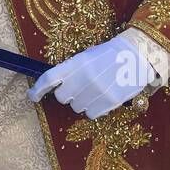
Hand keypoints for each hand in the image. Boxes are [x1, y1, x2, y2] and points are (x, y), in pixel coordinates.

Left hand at [28, 30, 157, 119]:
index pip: (50, 78)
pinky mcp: (109, 102)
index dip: (37, 89)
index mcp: (77, 62)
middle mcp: (85, 77)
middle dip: (67, 94)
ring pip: (76, 107)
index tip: (32, 96)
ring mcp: (97, 91)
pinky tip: (102, 98)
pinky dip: (94, 109)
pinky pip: (90, 114)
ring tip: (95, 90)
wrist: (137, 56)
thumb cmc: (109, 55)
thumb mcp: (87, 56)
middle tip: (79, 87)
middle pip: (62, 97)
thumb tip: (54, 84)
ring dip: (81, 101)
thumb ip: (71, 70)